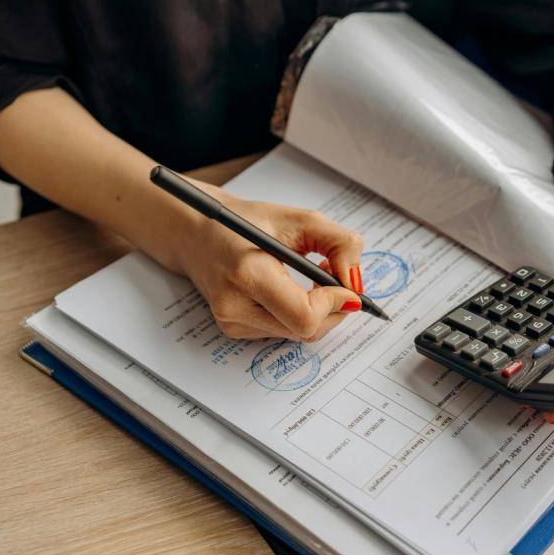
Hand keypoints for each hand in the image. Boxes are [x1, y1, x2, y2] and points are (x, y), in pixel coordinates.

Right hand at [175, 181, 364, 341]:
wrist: (197, 232)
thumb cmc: (247, 221)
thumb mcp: (299, 219)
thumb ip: (338, 244)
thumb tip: (356, 282)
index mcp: (248, 274)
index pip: (304, 315)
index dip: (335, 304)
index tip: (347, 286)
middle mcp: (235, 306)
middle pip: (306, 331)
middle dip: (333, 308)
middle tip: (335, 277)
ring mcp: (232, 322)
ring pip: (298, 334)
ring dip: (317, 311)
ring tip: (312, 278)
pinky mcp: (233, 330)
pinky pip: (283, 331)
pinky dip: (298, 314)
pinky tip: (291, 289)